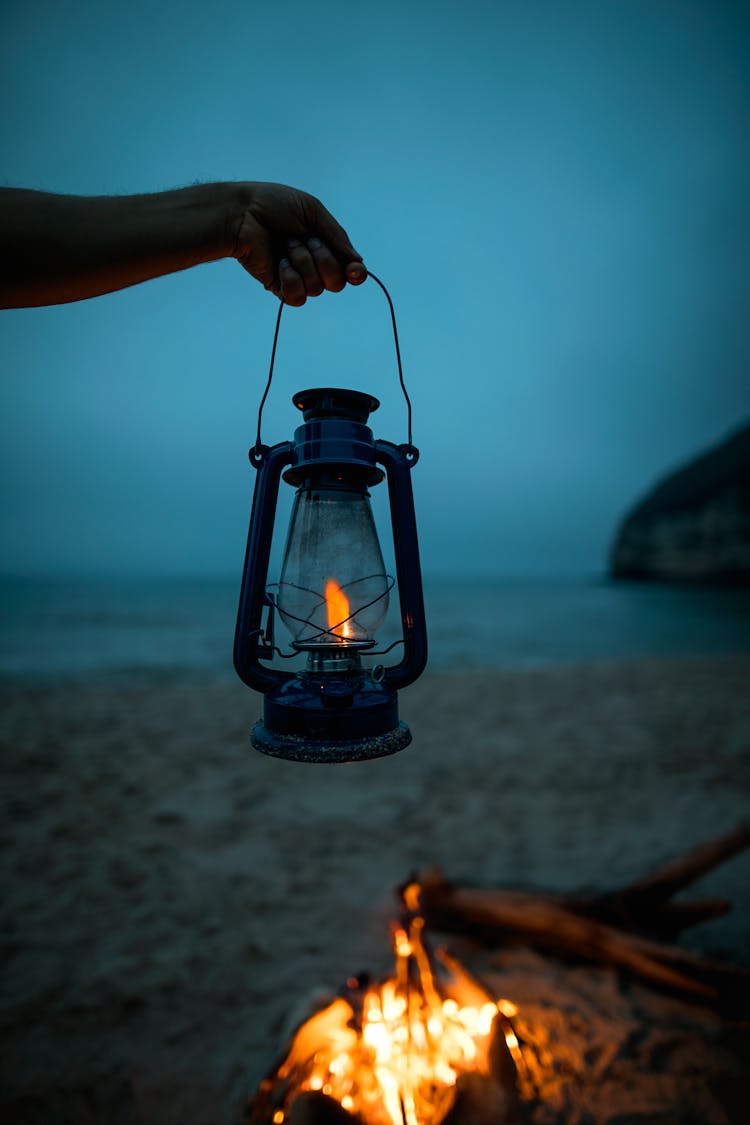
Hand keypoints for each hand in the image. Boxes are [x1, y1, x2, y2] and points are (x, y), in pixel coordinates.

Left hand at [233, 182, 365, 305]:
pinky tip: (279, 262)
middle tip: (304, 239)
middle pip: (337, 283)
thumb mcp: (313, 211)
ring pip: (317, 288)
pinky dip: (290, 278)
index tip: (354, 270)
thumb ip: (337, 236)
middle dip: (323, 259)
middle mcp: (313, 265)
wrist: (243, 212)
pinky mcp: (279, 287)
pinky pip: (297, 297)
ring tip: (285, 244)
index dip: (355, 274)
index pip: (349, 270)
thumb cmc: (274, 205)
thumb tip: (358, 262)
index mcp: (324, 245)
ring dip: (302, 262)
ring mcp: (297, 278)